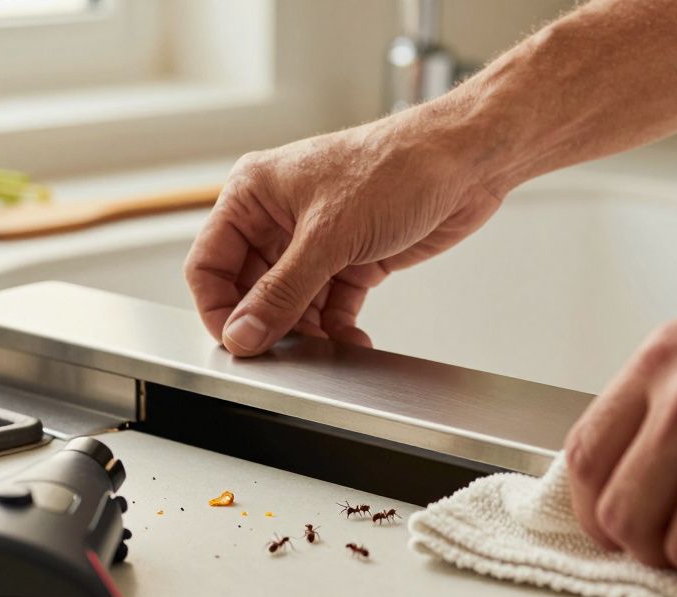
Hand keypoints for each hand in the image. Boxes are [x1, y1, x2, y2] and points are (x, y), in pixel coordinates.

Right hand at [184, 104, 502, 355]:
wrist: (466, 161)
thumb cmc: (397, 166)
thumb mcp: (329, 236)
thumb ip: (282, 292)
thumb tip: (243, 334)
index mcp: (253, 195)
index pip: (209, 264)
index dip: (218, 309)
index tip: (237, 344)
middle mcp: (278, 217)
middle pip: (250, 289)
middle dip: (267, 324)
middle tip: (283, 354)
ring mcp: (316, 240)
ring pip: (291, 303)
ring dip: (306, 331)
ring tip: (324, 351)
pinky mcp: (351, 259)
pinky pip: (329, 306)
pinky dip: (337, 328)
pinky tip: (351, 342)